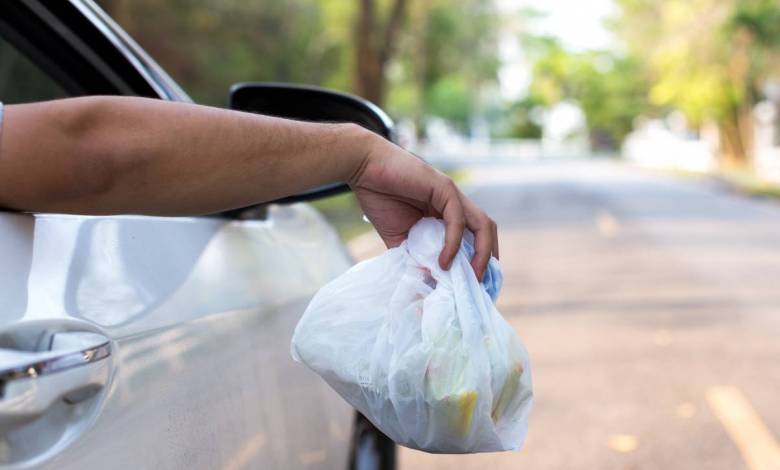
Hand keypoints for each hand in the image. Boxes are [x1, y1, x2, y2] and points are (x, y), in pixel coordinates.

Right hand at [348, 131, 497, 279]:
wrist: (363, 168)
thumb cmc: (379, 197)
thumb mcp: (398, 238)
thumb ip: (413, 257)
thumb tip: (426, 284)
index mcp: (447, 214)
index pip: (475, 239)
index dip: (479, 262)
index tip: (474, 287)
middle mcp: (456, 204)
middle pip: (487, 232)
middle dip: (488, 260)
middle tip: (480, 286)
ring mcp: (452, 195)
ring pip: (482, 225)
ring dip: (482, 253)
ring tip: (472, 277)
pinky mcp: (444, 188)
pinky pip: (457, 219)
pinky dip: (454, 242)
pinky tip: (444, 262)